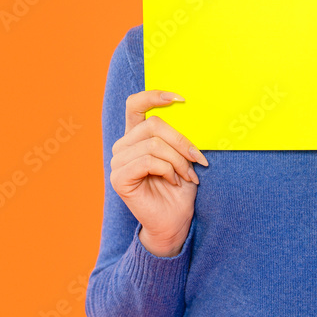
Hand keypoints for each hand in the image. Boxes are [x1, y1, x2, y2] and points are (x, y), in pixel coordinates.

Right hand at [110, 90, 207, 256]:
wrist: (175, 221)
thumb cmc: (181, 187)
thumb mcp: (184, 155)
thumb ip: (179, 134)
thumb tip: (189, 110)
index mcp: (137, 135)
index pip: (136, 104)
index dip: (154, 95)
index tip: (181, 98)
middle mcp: (124, 145)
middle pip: (153, 124)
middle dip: (181, 141)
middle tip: (197, 159)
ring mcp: (118, 161)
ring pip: (154, 144)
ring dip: (178, 160)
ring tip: (187, 175)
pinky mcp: (119, 178)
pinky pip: (148, 161)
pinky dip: (168, 170)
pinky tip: (173, 181)